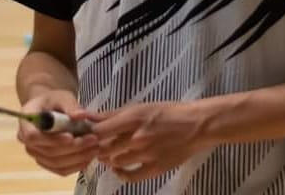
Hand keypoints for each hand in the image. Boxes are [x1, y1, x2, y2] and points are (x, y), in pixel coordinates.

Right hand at [17, 90, 98, 176]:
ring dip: (77, 158)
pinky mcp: (46, 162)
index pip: (33, 136)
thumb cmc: (55, 100)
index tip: (71, 136)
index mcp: (26, 121)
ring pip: (55, 163)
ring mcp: (36, 153)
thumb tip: (81, 115)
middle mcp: (27, 140)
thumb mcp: (62, 97)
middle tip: (93, 140)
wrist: (52, 108)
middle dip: (72, 148)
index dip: (52, 139)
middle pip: (47, 151)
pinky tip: (89, 157)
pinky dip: (76, 165)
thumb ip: (70, 105)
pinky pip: (60, 170)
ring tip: (95, 147)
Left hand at [93, 101, 209, 182]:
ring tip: (111, 153)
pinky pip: (130, 176)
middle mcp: (138, 137)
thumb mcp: (143, 107)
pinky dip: (121, 174)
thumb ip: (115, 114)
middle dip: (98, 148)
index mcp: (134, 117)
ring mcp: (146, 155)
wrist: (197, 125)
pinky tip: (119, 168)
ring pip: (115, 162)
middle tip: (98, 145)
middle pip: (105, 148)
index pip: (100, 130)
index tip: (88, 134)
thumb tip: (91, 117)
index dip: (89, 134)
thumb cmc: (169, 111)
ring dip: (109, 159)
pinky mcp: (154, 169)